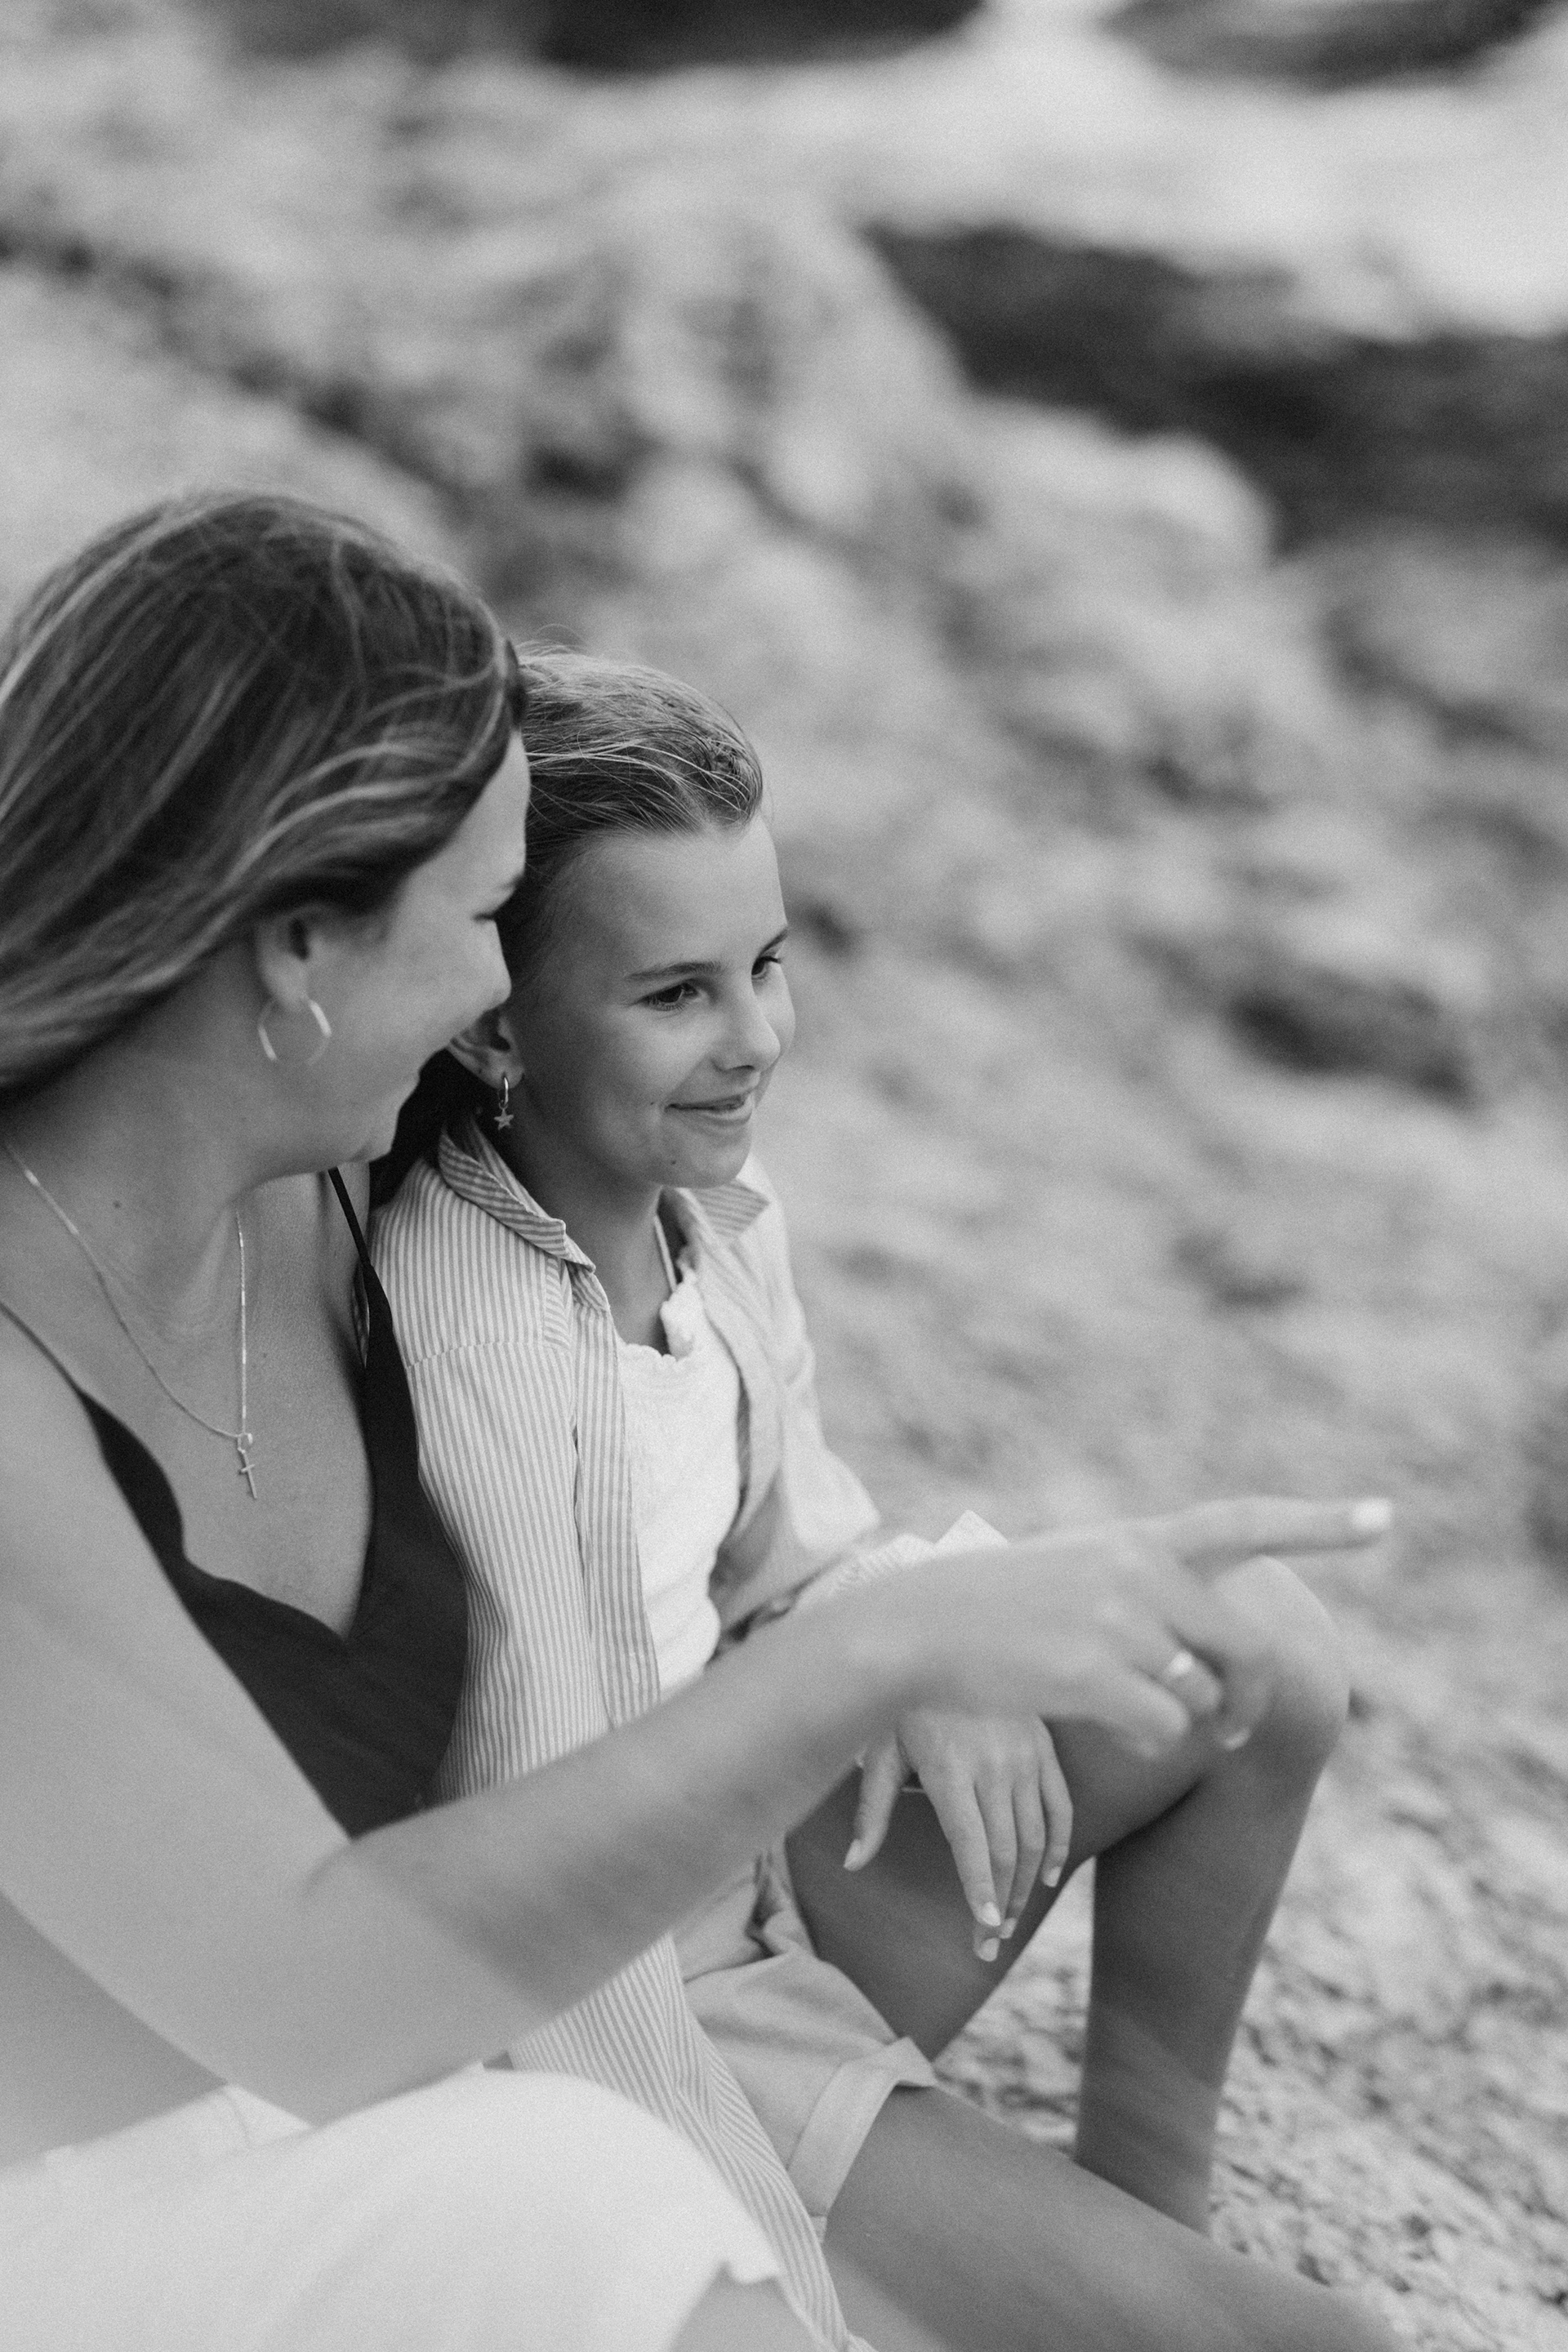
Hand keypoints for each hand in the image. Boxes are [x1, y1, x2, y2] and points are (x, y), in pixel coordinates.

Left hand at [845, 1710, 1072, 1960]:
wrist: (949, 1639)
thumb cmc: (906, 1702)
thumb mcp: (881, 1750)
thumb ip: (873, 1810)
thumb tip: (853, 1864)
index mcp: (949, 1768)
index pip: (971, 1844)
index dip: (979, 1890)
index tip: (985, 1929)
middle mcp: (993, 1765)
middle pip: (1005, 1851)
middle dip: (1000, 1904)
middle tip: (990, 1944)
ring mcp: (1025, 1756)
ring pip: (1035, 1836)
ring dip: (1026, 1886)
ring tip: (1011, 1921)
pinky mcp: (1044, 1747)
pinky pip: (1061, 1806)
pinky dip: (1060, 1846)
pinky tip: (1048, 1879)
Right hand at [881, 1494, 1391, 1757]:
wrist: (922, 1625)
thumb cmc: (1007, 1605)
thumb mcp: (1085, 1568)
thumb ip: (1154, 1587)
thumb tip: (1218, 1672)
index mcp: (1144, 1539)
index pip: (1246, 1522)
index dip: (1320, 1525)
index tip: (1386, 1519)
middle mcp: (1140, 1571)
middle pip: (1244, 1647)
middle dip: (1250, 1698)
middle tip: (1233, 1730)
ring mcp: (1118, 1622)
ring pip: (1201, 1696)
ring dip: (1183, 1720)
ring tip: (1126, 1706)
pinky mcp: (1093, 1674)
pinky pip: (1163, 1728)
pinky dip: (1147, 1738)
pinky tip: (1102, 1721)